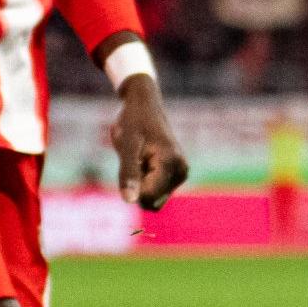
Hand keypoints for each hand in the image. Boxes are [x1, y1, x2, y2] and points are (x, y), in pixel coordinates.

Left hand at [112, 76, 190, 210]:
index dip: (132, 186)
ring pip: (154, 197)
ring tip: (140, 158)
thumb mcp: (126, 146)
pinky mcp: (177, 174)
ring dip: (141, 183)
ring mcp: (181, 173)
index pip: (148, 197)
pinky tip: (145, 159)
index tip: (132, 161)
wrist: (144, 105)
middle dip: (138, 186)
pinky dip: (146, 180)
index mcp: (171, 164)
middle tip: (135, 160)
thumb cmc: (133, 122)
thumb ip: (128, 173)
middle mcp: (181, 171)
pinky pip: (156, 191)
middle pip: (152, 201)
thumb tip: (130, 201)